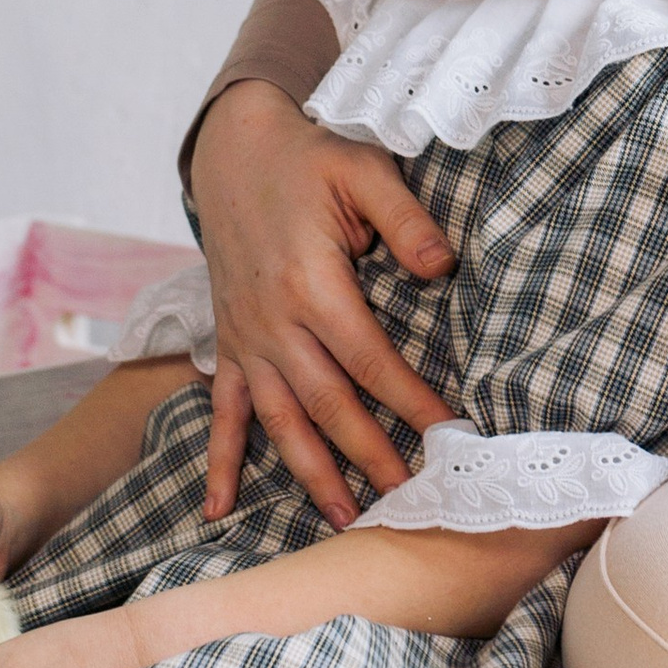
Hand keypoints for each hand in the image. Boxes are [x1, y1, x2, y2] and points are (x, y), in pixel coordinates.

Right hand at [189, 81, 457, 527]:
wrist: (235, 150)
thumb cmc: (309, 160)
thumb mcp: (362, 170)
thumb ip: (405, 218)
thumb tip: (445, 266)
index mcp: (311, 284)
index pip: (369, 358)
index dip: (409, 399)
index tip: (447, 433)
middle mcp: (273, 322)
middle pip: (326, 402)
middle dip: (368, 453)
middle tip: (408, 498)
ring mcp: (246, 338)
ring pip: (279, 419)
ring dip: (310, 472)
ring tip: (345, 518)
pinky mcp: (229, 342)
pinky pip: (223, 411)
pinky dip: (221, 461)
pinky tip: (221, 506)